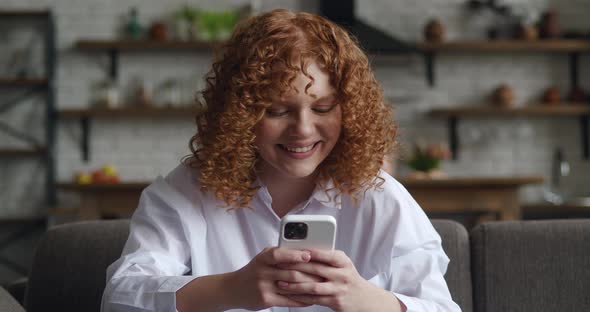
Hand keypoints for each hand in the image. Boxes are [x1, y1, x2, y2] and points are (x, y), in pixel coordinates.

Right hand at [227, 247, 323, 310]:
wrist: (234, 289)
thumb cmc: (254, 270)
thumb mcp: (263, 257)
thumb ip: (280, 253)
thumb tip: (304, 251)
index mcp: (263, 258)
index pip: (280, 254)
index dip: (295, 255)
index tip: (309, 255)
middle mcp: (263, 272)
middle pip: (291, 273)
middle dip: (310, 273)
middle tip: (323, 273)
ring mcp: (264, 287)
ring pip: (292, 287)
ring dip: (309, 287)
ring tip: (321, 285)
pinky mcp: (266, 300)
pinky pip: (288, 301)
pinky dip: (302, 300)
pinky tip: (311, 298)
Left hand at [276, 249, 402, 311]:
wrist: (363, 299)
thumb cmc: (348, 277)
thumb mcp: (342, 264)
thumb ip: (326, 258)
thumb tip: (302, 250)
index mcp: (343, 261)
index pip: (326, 254)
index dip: (310, 253)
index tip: (295, 250)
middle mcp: (342, 274)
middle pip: (316, 269)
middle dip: (296, 267)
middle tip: (280, 265)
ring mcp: (338, 289)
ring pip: (313, 286)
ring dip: (295, 285)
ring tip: (281, 282)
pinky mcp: (334, 302)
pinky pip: (314, 299)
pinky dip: (300, 297)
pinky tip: (290, 295)